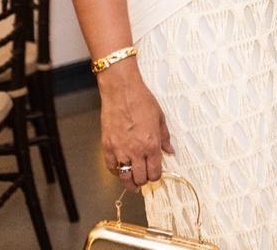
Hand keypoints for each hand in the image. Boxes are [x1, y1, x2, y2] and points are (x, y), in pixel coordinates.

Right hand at [98, 63, 173, 191]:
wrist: (122, 92)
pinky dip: (116, 171)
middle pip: (140, 178)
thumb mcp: (160, 118)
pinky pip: (111, 167)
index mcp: (151, 145)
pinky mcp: (107, 147)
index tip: (155, 175)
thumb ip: (165, 138)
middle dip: (144, 181)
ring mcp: (120, 150)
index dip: (156, 177)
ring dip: (129, 182)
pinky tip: (120, 170)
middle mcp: (136, 151)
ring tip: (132, 183)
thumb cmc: (142, 101)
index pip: (155, 172)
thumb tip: (170, 151)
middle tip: (144, 179)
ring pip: (124, 177)